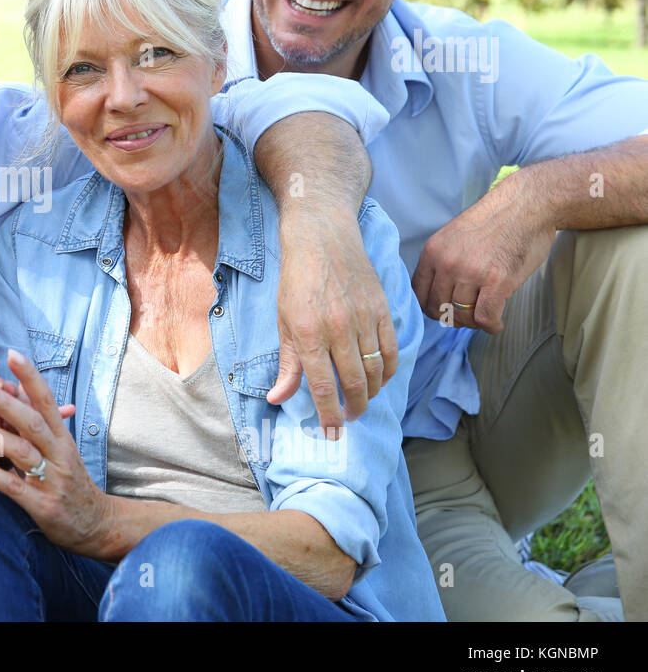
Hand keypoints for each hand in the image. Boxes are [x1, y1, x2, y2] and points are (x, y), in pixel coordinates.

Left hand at [0, 350, 112, 559]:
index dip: (30, 376)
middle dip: (6, 402)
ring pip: (19, 451)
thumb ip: (42, 423)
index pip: (47, 400)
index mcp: (62, 437)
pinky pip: (12, 486)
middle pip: (32, 422)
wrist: (96, 525)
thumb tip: (19, 390)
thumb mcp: (61, 449)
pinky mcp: (41, 505)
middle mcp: (59, 454)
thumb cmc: (72, 482)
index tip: (12, 353)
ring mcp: (51, 479)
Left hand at [270, 211, 397, 430]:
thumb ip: (286, 364)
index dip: (330, 415)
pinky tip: (381, 378)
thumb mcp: (283, 322)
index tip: (332, 432)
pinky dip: (390, 370)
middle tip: (350, 419)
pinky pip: (393, 350)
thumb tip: (277, 400)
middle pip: (355, 384)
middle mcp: (338, 329)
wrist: (322, 239)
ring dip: (372, 393)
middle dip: (354, 409)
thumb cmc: (297, 282)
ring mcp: (364, 319)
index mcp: (309, 334)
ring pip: (377, 371)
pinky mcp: (383, 309)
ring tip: (362, 400)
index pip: (324, 387)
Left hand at [412, 186, 553, 333]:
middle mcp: (447, 264)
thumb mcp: (453, 236)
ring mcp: (471, 273)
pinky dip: (491, 326)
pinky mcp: (497, 282)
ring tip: (484, 316)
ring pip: (462, 316)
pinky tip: (496, 324)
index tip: (443, 309)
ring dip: (473, 322)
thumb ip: (443, 261)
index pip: (419, 293)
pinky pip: (485, 318)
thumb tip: (438, 293)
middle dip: (452, 317)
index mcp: (432, 252)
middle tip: (466, 315)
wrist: (525, 205)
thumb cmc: (494, 221)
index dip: (430, 307)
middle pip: (438, 308)